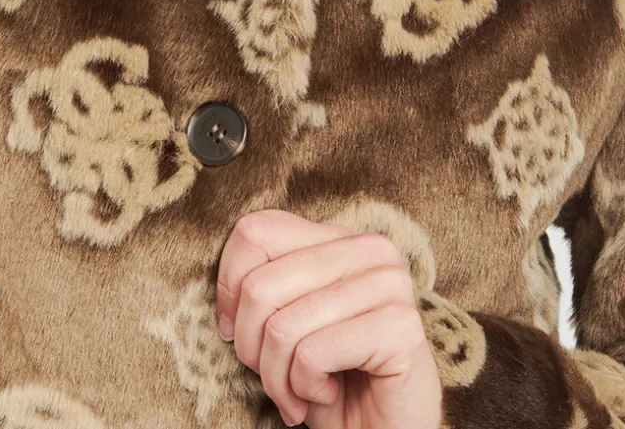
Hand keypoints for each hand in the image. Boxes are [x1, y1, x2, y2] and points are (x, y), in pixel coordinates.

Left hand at [215, 208, 442, 428]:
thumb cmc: (330, 376)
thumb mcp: (287, 322)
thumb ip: (263, 289)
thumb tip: (224, 299)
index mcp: (338, 237)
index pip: (255, 232)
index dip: (229, 286)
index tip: (234, 330)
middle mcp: (368, 249)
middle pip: (260, 285)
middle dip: (251, 346)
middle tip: (272, 376)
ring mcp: (389, 284)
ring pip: (283, 327)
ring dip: (278, 377)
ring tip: (297, 393)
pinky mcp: (400, 328)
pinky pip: (313, 354)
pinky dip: (305, 387)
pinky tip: (328, 393)